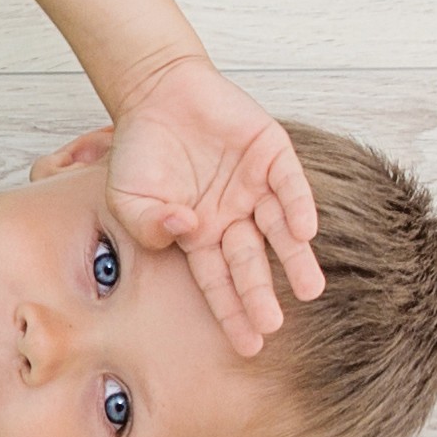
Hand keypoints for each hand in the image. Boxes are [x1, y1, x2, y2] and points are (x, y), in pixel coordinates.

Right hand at [73, 56, 322, 355]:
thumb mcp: (127, 197)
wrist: (157, 91)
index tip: (249, 345)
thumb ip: (148, 225)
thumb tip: (184, 232)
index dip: (232, 312)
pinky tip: (304, 231)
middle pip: (251, 262)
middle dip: (260, 294)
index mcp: (200, 234)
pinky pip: (290, 184)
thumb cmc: (139, 149)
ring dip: (295, 259)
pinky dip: (298, 206)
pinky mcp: (272, 154)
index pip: (219, 281)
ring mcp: (255, 186)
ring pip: (281, 229)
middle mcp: (232, 216)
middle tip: (272, 326)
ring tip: (309, 289)